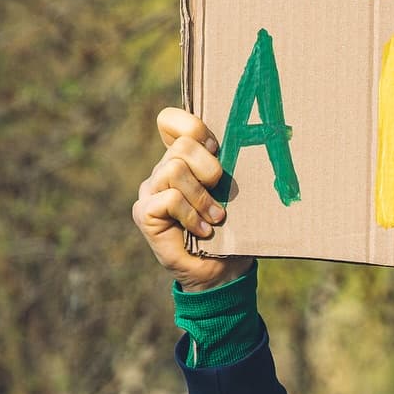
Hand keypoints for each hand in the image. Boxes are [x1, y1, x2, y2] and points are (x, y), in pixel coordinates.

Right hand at [132, 109, 254, 291]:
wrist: (222, 272)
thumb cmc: (233, 230)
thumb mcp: (236, 193)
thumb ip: (230, 166)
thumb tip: (249, 140)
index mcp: (182, 160)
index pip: (171, 121)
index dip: (191, 126)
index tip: (215, 148)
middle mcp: (162, 171)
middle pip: (182, 146)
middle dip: (209, 168)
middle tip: (220, 191)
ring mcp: (150, 191)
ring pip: (174, 169)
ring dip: (202, 197)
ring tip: (216, 218)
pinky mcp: (144, 213)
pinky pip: (169, 198)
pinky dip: (192, 215)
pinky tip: (203, 231)